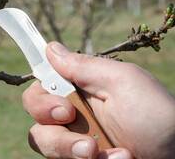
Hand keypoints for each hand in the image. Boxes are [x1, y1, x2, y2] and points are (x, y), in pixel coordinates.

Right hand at [22, 41, 174, 158]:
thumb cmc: (158, 117)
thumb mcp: (123, 82)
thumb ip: (83, 66)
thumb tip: (50, 47)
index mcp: (82, 88)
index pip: (42, 86)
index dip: (40, 98)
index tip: (62, 109)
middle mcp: (74, 112)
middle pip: (35, 115)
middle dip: (52, 125)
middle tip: (75, 124)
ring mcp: (76, 138)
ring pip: (42, 142)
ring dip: (68, 148)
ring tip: (97, 153)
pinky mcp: (79, 157)